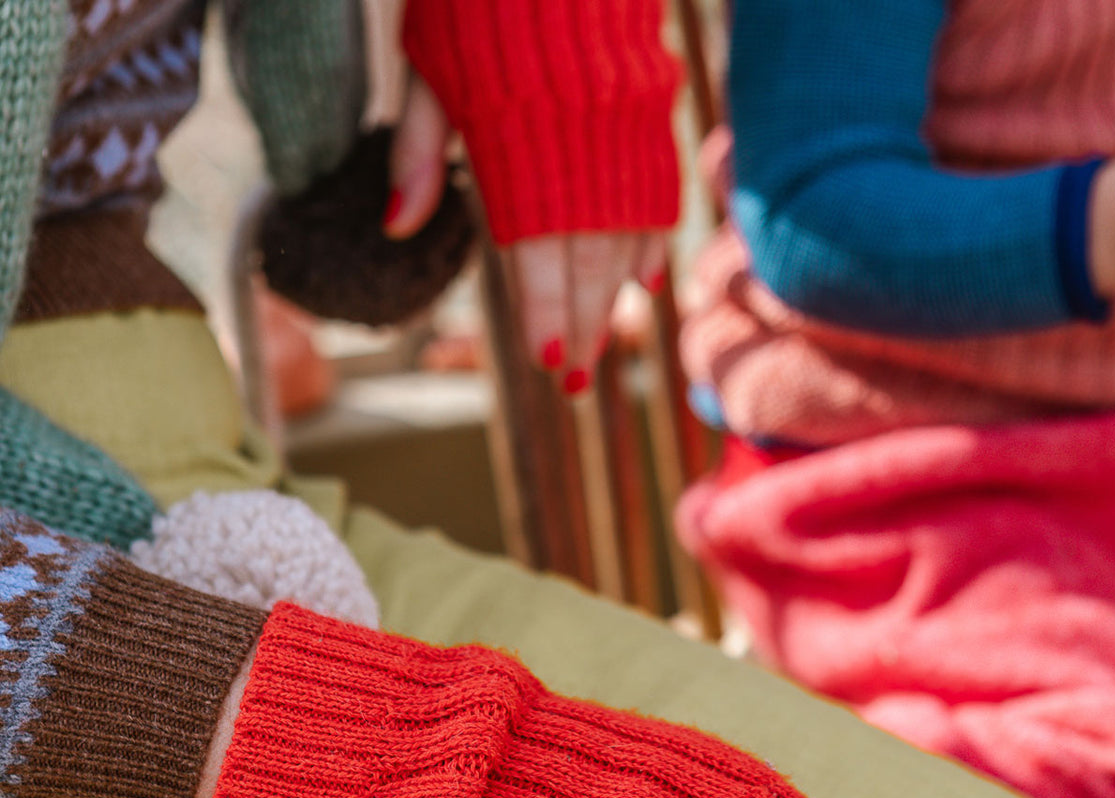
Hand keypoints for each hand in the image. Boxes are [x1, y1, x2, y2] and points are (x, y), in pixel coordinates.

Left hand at [384, 73, 664, 391]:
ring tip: (602, 350)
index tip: (547, 364)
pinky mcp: (651, 118)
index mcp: (518, 146)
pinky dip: (649, 248)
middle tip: (573, 384)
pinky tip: (642, 285)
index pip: (536, 252)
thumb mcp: (429, 67)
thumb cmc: (478, 1)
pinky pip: (658, 201)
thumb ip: (417, 150)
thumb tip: (398, 227)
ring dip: (612, 304)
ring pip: (626, 240)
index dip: (544, 312)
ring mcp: (623, 137)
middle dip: (580, 328)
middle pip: (586, 262)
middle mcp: (579, 150)